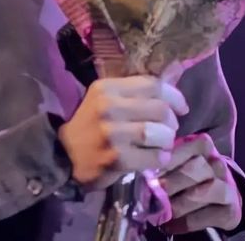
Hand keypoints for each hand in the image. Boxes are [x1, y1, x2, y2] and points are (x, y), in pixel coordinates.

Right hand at [58, 66, 188, 190]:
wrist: (64, 153)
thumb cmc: (91, 124)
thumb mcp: (105, 98)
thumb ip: (133, 92)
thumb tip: (173, 85)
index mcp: (107, 88)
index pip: (152, 84)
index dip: (174, 96)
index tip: (181, 108)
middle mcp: (110, 107)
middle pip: (160, 109)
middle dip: (171, 122)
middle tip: (168, 129)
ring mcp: (113, 134)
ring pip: (161, 133)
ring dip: (166, 141)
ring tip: (161, 144)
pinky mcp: (118, 159)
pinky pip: (155, 158)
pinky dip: (160, 159)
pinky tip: (153, 158)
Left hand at [158, 133, 241, 234]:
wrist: (222, 193)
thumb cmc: (192, 172)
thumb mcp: (181, 159)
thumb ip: (166, 159)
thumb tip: (142, 169)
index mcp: (202, 145)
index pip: (183, 149)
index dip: (165, 162)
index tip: (148, 173)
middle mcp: (218, 162)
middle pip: (193, 170)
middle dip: (170, 184)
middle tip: (152, 194)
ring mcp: (227, 186)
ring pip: (201, 193)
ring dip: (178, 205)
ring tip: (161, 212)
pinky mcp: (232, 210)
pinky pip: (207, 216)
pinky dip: (187, 223)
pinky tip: (172, 226)